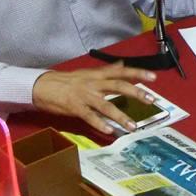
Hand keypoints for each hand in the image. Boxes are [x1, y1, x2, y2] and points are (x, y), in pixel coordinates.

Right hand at [32, 64, 157, 133]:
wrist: (42, 85)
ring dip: (121, 116)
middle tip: (151, 100)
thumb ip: (107, 70)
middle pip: (118, 86)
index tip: (153, 77)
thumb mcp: (89, 72)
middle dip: (135, 93)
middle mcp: (94, 84)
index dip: (138, 73)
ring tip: (132, 126)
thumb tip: (122, 64)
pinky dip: (99, 124)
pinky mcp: (75, 108)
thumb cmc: (67, 80)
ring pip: (106, 105)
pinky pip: (89, 117)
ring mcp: (85, 96)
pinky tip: (109, 131)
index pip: (122, 72)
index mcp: (98, 75)